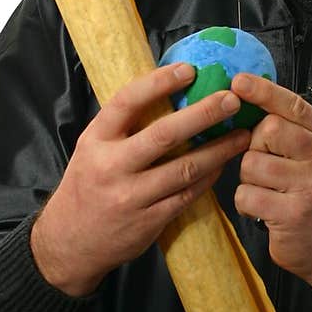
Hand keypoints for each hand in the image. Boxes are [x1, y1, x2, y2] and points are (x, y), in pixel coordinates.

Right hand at [32, 63, 250, 295]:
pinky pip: (187, 195)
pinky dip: (209, 178)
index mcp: (96, 140)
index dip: (158, 83)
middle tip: (231, 100)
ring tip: (242, 134)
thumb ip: (124, 127)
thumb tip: (168, 92)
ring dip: (219, 150)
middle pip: (164, 134)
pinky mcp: (149, 221)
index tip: (188, 69)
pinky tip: (223, 164)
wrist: (70, 241)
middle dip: (203, 114)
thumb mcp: (93, 149)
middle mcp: (112, 166)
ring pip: (184, 168)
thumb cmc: (87, 186)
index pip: (126, 102)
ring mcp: (131, 196)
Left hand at [231, 73, 311, 300]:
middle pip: (268, 130)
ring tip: (268, 192)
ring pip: (252, 164)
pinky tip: (264, 210)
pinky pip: (246, 195)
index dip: (264, 91)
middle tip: (268, 167)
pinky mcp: (292, 214)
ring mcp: (309, 186)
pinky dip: (247, 204)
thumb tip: (245, 97)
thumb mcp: (311, 156)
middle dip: (255, 147)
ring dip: (249, 180)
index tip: (238, 81)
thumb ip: (289, 131)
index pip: (293, 106)